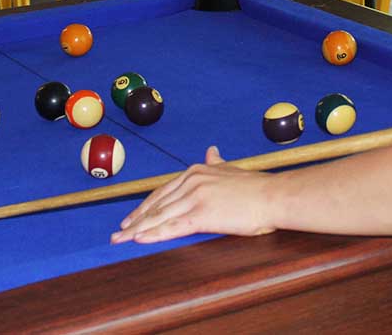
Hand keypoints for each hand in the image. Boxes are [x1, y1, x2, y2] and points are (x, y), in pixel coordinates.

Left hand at [111, 146, 277, 243]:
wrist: (273, 196)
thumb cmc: (256, 187)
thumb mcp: (231, 169)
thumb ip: (216, 162)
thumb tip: (211, 151)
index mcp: (196, 171)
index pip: (163, 191)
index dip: (146, 206)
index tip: (132, 217)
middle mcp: (192, 181)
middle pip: (157, 204)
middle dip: (136, 219)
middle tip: (118, 231)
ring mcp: (196, 198)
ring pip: (160, 216)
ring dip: (138, 230)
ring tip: (121, 240)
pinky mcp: (202, 215)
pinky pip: (172, 227)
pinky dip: (154, 234)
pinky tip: (140, 239)